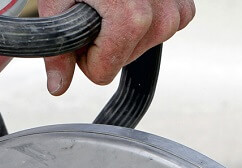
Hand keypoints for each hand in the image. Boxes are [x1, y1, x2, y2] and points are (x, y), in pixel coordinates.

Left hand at [38, 0, 195, 94]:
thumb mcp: (58, 1)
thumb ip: (57, 48)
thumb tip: (57, 86)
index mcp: (131, 19)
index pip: (103, 73)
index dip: (85, 55)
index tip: (82, 28)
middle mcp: (160, 15)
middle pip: (124, 62)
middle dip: (105, 43)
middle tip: (96, 8)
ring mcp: (175, 9)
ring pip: (144, 48)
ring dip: (126, 32)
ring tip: (113, 1)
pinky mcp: (184, 4)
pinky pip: (164, 30)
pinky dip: (147, 21)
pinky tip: (132, 2)